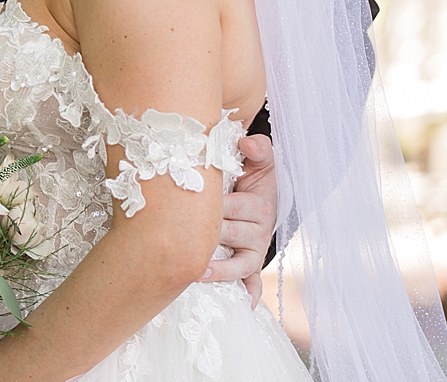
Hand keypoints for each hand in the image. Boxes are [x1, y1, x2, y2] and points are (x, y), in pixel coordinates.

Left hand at [199, 133, 275, 306]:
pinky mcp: (251, 266)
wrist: (264, 196)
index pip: (235, 206)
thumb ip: (257, 148)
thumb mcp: (259, 160)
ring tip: (198, 273)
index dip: (217, 206)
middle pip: (232, 234)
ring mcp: (255, 251)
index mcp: (259, 203)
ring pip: (240, 263)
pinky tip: (244, 305)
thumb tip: (247, 141)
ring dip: (221, 270)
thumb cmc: (252, 176)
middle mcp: (260, 230)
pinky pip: (253, 283)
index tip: (193, 204)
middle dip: (210, 235)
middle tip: (182, 236)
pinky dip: (249, 293)